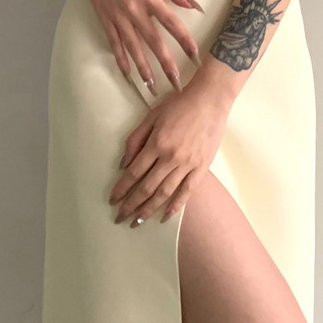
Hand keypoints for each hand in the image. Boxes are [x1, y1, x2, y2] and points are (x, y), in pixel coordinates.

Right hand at [78, 0, 203, 93]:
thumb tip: (191, 4)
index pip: (171, 22)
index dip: (184, 39)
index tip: (194, 55)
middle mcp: (134, 11)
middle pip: (153, 41)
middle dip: (166, 63)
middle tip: (176, 82)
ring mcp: (118, 18)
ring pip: (133, 48)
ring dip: (143, 68)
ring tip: (152, 86)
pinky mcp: (106, 21)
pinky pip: (114, 44)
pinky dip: (121, 60)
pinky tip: (127, 74)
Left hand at [108, 79, 233, 226]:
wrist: (210, 99)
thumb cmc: (179, 104)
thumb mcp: (152, 116)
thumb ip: (136, 139)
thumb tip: (124, 164)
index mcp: (156, 144)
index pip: (134, 173)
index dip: (121, 189)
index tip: (113, 200)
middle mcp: (171, 157)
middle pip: (147, 188)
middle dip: (131, 205)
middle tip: (120, 218)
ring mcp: (188, 164)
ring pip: (165, 193)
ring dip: (149, 210)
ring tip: (137, 222)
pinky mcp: (201, 167)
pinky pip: (187, 191)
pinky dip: (175, 206)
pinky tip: (164, 217)